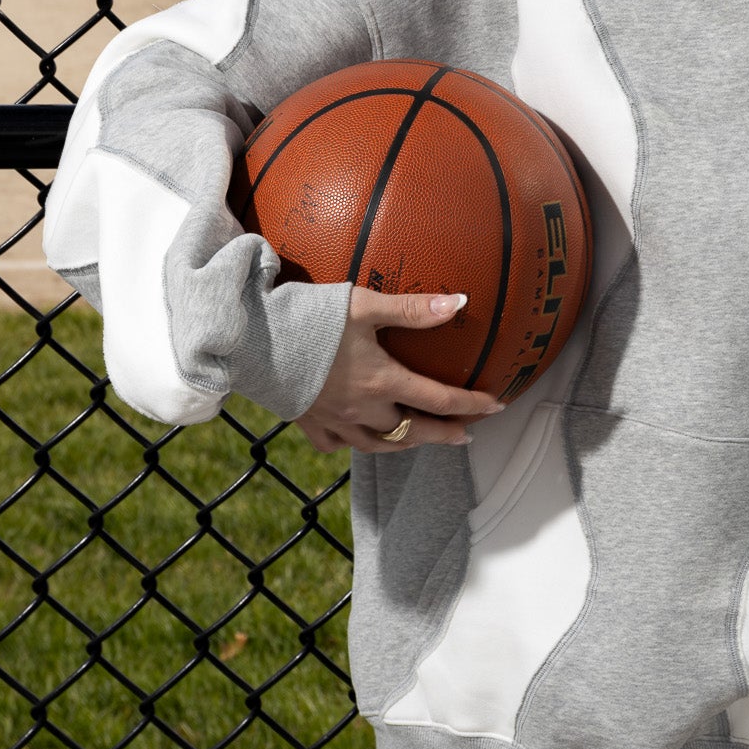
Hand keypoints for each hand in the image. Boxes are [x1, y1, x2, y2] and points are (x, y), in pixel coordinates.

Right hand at [296, 289, 502, 453]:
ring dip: (407, 443)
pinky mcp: (308, 423)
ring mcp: (334, 421)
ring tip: (421, 439)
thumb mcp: (365, 305)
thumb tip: (460, 302)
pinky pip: (337, 444)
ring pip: (379, 445)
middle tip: (465, 436)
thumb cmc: (310, 318)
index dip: (472, 405)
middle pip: (414, 432)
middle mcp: (363, 409)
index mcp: (383, 382)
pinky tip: (361, 436)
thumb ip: (413, 309)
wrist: (252, 341)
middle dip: (444, 434)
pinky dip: (356, 443)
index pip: (440, 400)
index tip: (496, 405)